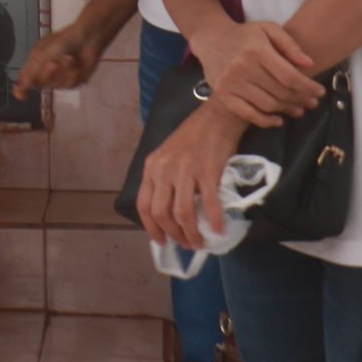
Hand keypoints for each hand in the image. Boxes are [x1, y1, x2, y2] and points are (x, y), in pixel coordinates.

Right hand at [13, 23, 102, 95]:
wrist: (86, 38)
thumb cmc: (62, 42)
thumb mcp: (40, 55)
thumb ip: (29, 75)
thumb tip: (16, 94)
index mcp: (36, 64)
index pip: (26, 80)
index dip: (23, 89)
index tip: (22, 97)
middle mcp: (47, 73)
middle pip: (40, 85)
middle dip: (47, 74)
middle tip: (53, 63)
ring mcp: (61, 78)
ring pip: (56, 85)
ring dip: (63, 71)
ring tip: (69, 58)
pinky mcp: (75, 81)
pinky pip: (70, 85)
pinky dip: (73, 73)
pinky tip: (77, 64)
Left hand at [136, 100, 243, 253]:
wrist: (217, 116)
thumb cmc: (194, 137)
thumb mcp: (168, 156)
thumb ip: (164, 179)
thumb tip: (170, 212)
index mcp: (151, 167)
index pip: (144, 205)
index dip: (151, 228)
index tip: (161, 242)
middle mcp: (164, 169)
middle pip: (161, 212)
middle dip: (173, 234)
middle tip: (186, 245)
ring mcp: (185, 169)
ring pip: (182, 212)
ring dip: (191, 233)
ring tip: (200, 242)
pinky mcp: (207, 170)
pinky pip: (209, 202)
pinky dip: (214, 220)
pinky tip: (218, 230)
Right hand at [195, 20, 318, 125]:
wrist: (211, 38)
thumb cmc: (244, 35)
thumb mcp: (268, 29)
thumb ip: (289, 44)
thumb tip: (308, 64)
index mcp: (256, 50)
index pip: (289, 76)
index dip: (308, 87)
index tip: (320, 92)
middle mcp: (241, 67)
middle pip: (280, 92)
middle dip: (301, 99)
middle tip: (312, 102)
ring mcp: (230, 82)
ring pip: (267, 104)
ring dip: (287, 110)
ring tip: (299, 109)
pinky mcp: (223, 94)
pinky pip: (247, 113)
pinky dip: (265, 121)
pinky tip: (278, 121)